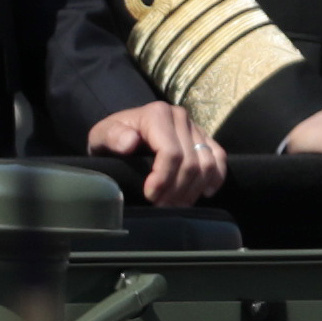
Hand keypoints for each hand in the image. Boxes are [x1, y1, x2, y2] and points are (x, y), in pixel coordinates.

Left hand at [84, 100, 224, 207]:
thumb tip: (130, 142)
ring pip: (207, 164)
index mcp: (157, 114)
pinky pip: (220, 158)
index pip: (171, 152)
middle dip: (177, 190)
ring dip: (193, 190)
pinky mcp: (205, 137)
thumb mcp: (101, 136)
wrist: (124, 134)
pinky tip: (203, 193)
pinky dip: (215, 177)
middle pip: (191, 162)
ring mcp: (196, 126)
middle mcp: (180, 117)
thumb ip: (112, 137)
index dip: (164, 179)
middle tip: (162, 207)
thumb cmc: (112, 138)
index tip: (150, 197)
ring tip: (176, 205)